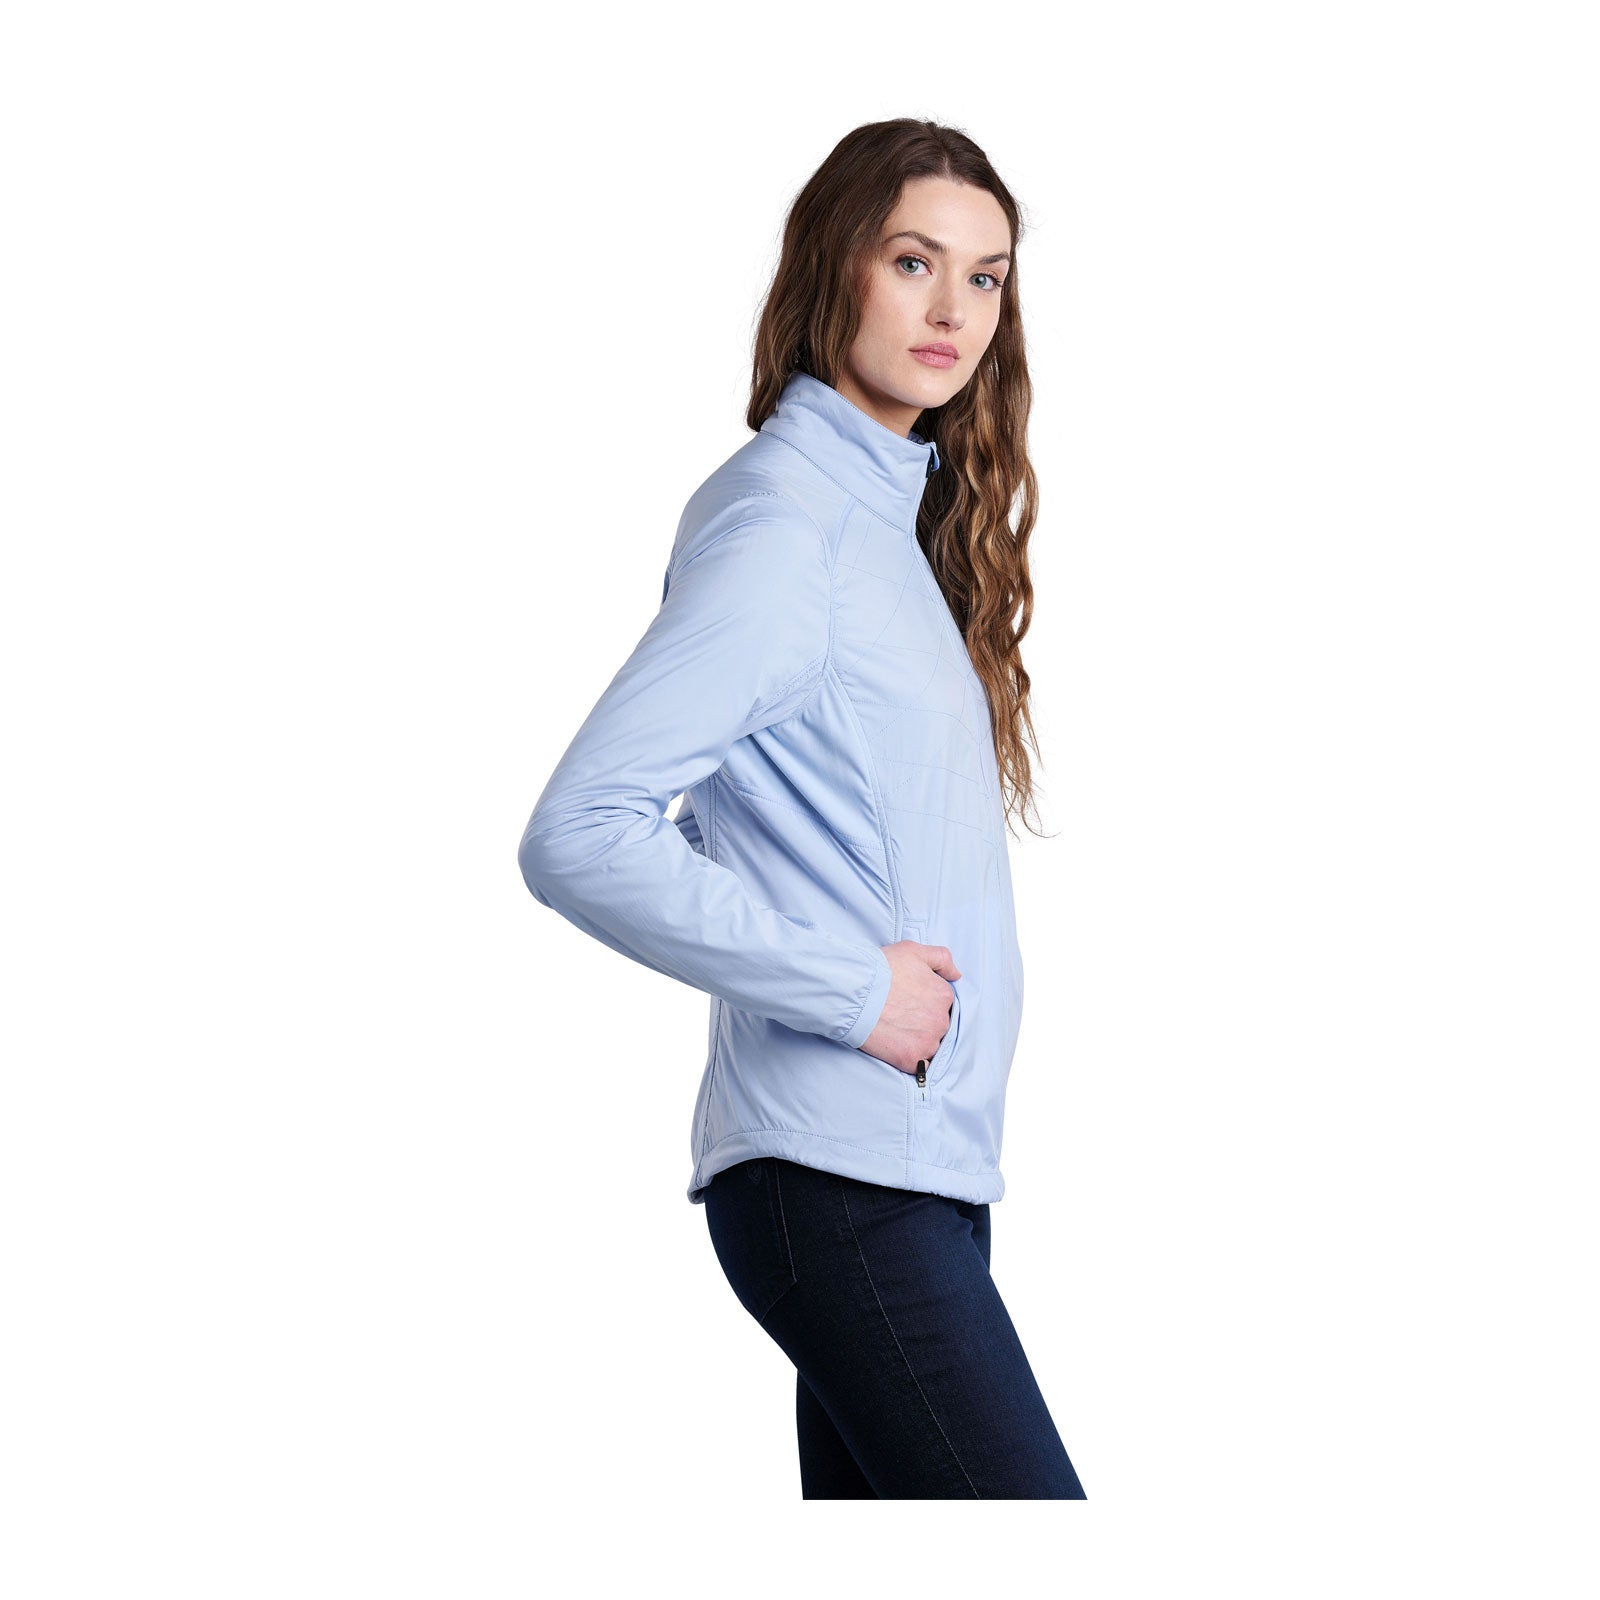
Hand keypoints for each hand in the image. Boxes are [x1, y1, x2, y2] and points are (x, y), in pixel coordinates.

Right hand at [859, 940, 961, 1074]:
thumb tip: (957, 975)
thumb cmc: (880, 969)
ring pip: (931, 1046)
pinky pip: (920, 1067)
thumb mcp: (913, 950)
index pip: (943, 1004)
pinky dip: (912, 1060)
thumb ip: (941, 959)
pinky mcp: (912, 1059)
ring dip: (917, 1042)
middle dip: (922, 1022)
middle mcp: (942, 1020)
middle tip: (899, 1016)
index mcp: (944, 995)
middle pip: (938, 1026)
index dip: (924, 1002)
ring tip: (895, 1031)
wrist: (853, 992)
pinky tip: (897, 1049)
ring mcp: (928, 1041)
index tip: (908, 1002)